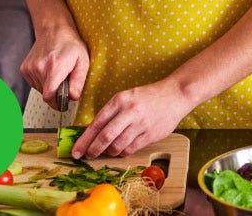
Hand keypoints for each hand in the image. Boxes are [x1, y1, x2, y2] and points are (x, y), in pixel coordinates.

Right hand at [20, 26, 88, 109]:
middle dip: (56, 92)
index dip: (57, 104)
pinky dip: (42, 81)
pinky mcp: (24, 69)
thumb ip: (78, 81)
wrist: (53, 30)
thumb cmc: (71, 46)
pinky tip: (48, 70)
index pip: (49, 96)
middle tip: (64, 80)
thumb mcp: (83, 61)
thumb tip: (73, 98)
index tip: (63, 104)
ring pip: (40, 89)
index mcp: (55, 67)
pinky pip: (34, 83)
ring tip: (56, 73)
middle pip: (46, 94)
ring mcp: (29, 68)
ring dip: (49, 86)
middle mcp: (39, 68)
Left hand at [72, 80, 193, 158]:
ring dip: (110, 152)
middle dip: (93, 150)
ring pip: (117, 146)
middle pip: (105, 137)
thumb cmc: (148, 96)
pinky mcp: (150, 135)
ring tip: (109, 150)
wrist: (175, 94)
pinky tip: (123, 149)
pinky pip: (130, 149)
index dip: (84, 140)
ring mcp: (140, 124)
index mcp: (120, 100)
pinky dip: (123, 152)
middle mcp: (129, 111)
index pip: (96, 123)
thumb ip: (112, 113)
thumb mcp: (126, 98)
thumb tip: (92, 133)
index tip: (76, 151)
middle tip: (87, 156)